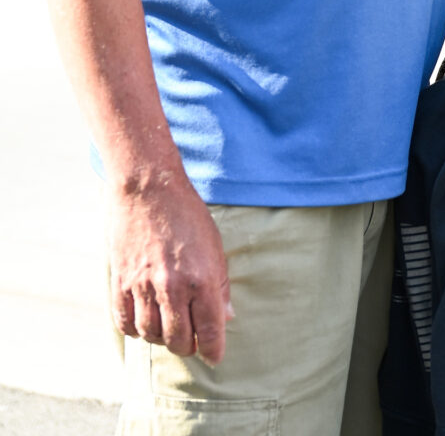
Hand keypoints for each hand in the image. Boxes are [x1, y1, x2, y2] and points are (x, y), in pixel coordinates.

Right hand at [106, 175, 233, 363]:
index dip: (213, 350)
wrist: (147, 187)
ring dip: (162, 338)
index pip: (209, 330)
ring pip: (151, 336)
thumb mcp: (214, 245)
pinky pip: (126, 324)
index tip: (214, 356)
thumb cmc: (187, 214)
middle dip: (188, 346)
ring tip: (169, 326)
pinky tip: (145, 319)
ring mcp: (143, 286)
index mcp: (201, 278)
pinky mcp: (120, 283)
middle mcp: (172, 287)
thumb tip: (226, 317)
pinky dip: (136, 329)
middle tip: (192, 340)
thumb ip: (221, 284)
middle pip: (179, 341)